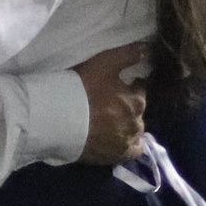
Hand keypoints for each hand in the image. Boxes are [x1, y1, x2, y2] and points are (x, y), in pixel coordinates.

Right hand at [72, 41, 150, 166]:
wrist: (58, 118)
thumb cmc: (81, 88)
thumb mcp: (104, 63)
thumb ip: (127, 55)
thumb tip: (147, 48)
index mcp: (136, 100)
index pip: (139, 91)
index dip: (129, 87)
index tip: (118, 87)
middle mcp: (137, 122)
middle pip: (137, 113)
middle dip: (128, 108)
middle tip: (110, 105)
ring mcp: (127, 141)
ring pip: (134, 132)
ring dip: (126, 127)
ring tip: (109, 124)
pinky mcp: (117, 156)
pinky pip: (131, 152)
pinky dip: (128, 147)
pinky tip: (118, 142)